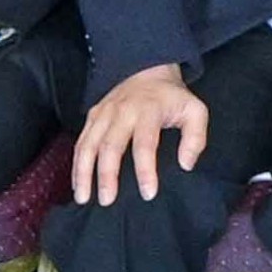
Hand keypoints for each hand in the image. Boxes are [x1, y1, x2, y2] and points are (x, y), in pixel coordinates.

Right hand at [72, 61, 214, 203]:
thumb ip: (195, 138)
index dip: (146, 170)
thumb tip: (186, 164)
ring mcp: (104, 113)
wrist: (148, 70)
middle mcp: (122, 112)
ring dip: (84, 172)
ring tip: (85, 198)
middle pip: (110, 146)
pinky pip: (80, 142)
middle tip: (108, 201)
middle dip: (107, 175)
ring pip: (88, 145)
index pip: (145, 143)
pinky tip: (77, 185)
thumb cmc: (171, 98)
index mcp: (148, 111)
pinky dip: (76, 165)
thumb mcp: (194, 111)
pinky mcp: (92, 116)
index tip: (148, 193)